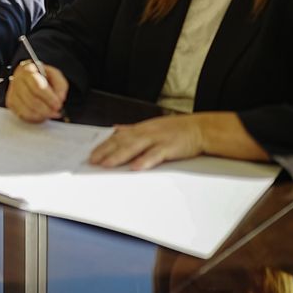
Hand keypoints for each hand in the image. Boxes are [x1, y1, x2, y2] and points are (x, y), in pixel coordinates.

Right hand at [5, 60, 67, 122]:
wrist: (30, 77)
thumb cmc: (42, 76)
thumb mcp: (55, 75)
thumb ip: (60, 86)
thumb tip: (59, 98)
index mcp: (28, 70)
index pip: (38, 87)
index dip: (49, 98)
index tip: (58, 105)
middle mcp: (17, 80)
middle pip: (32, 100)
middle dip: (46, 109)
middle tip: (56, 112)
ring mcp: (12, 92)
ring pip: (27, 110)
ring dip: (41, 115)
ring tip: (50, 114)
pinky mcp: (11, 102)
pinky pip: (23, 115)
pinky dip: (34, 118)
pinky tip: (41, 115)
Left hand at [88, 116, 205, 170]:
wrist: (201, 129)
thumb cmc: (176, 130)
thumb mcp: (152, 126)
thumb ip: (133, 129)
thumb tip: (116, 128)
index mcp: (142, 128)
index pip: (118, 137)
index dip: (104, 146)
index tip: (92, 154)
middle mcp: (147, 132)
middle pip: (122, 142)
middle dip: (106, 151)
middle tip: (93, 161)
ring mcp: (158, 139)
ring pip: (135, 147)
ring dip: (119, 155)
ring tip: (107, 164)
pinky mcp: (170, 147)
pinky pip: (156, 154)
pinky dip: (146, 160)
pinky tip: (136, 167)